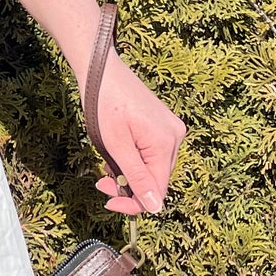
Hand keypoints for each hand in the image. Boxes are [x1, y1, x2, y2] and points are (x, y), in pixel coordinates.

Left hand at [82, 51, 186, 215]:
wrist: (100, 67)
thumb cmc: (104, 102)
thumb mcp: (116, 146)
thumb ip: (137, 178)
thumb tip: (155, 208)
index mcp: (166, 143)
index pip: (157, 190)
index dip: (134, 203)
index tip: (108, 201)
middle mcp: (175, 136)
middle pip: (156, 179)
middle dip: (129, 187)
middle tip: (102, 181)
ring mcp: (170, 128)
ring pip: (153, 167)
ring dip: (130, 173)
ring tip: (107, 163)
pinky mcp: (162, 123)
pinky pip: (151, 152)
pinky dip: (134, 158)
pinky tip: (118, 152)